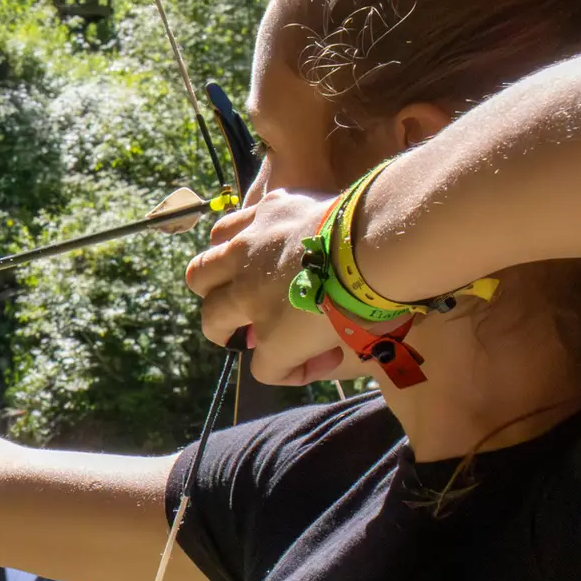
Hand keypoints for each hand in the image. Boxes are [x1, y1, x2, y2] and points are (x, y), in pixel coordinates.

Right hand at [186, 188, 362, 385]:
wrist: (377, 244)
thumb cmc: (369, 300)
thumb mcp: (347, 344)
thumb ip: (319, 352)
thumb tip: (317, 353)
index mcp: (272, 333)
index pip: (262, 366)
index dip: (288, 371)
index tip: (319, 358)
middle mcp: (247, 290)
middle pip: (209, 314)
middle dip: (220, 325)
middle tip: (242, 321)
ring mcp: (251, 247)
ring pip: (204, 266)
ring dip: (217, 278)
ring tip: (239, 274)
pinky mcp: (268, 209)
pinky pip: (238, 222)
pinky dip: (247, 235)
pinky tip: (269, 235)